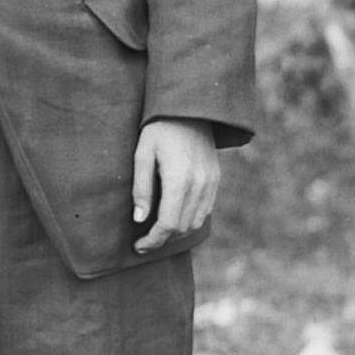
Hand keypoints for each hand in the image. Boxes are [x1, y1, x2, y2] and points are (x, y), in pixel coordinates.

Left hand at [132, 118, 219, 252]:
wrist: (190, 109)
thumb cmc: (159, 129)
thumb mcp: (142, 154)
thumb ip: (142, 188)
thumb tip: (140, 219)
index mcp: (179, 180)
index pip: (168, 224)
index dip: (153, 240)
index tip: (138, 246)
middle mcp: (199, 185)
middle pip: (182, 227)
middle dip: (162, 240)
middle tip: (144, 242)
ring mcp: (211, 182)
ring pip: (196, 222)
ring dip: (176, 233)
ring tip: (157, 233)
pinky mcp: (216, 179)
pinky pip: (205, 210)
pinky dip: (190, 220)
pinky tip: (174, 218)